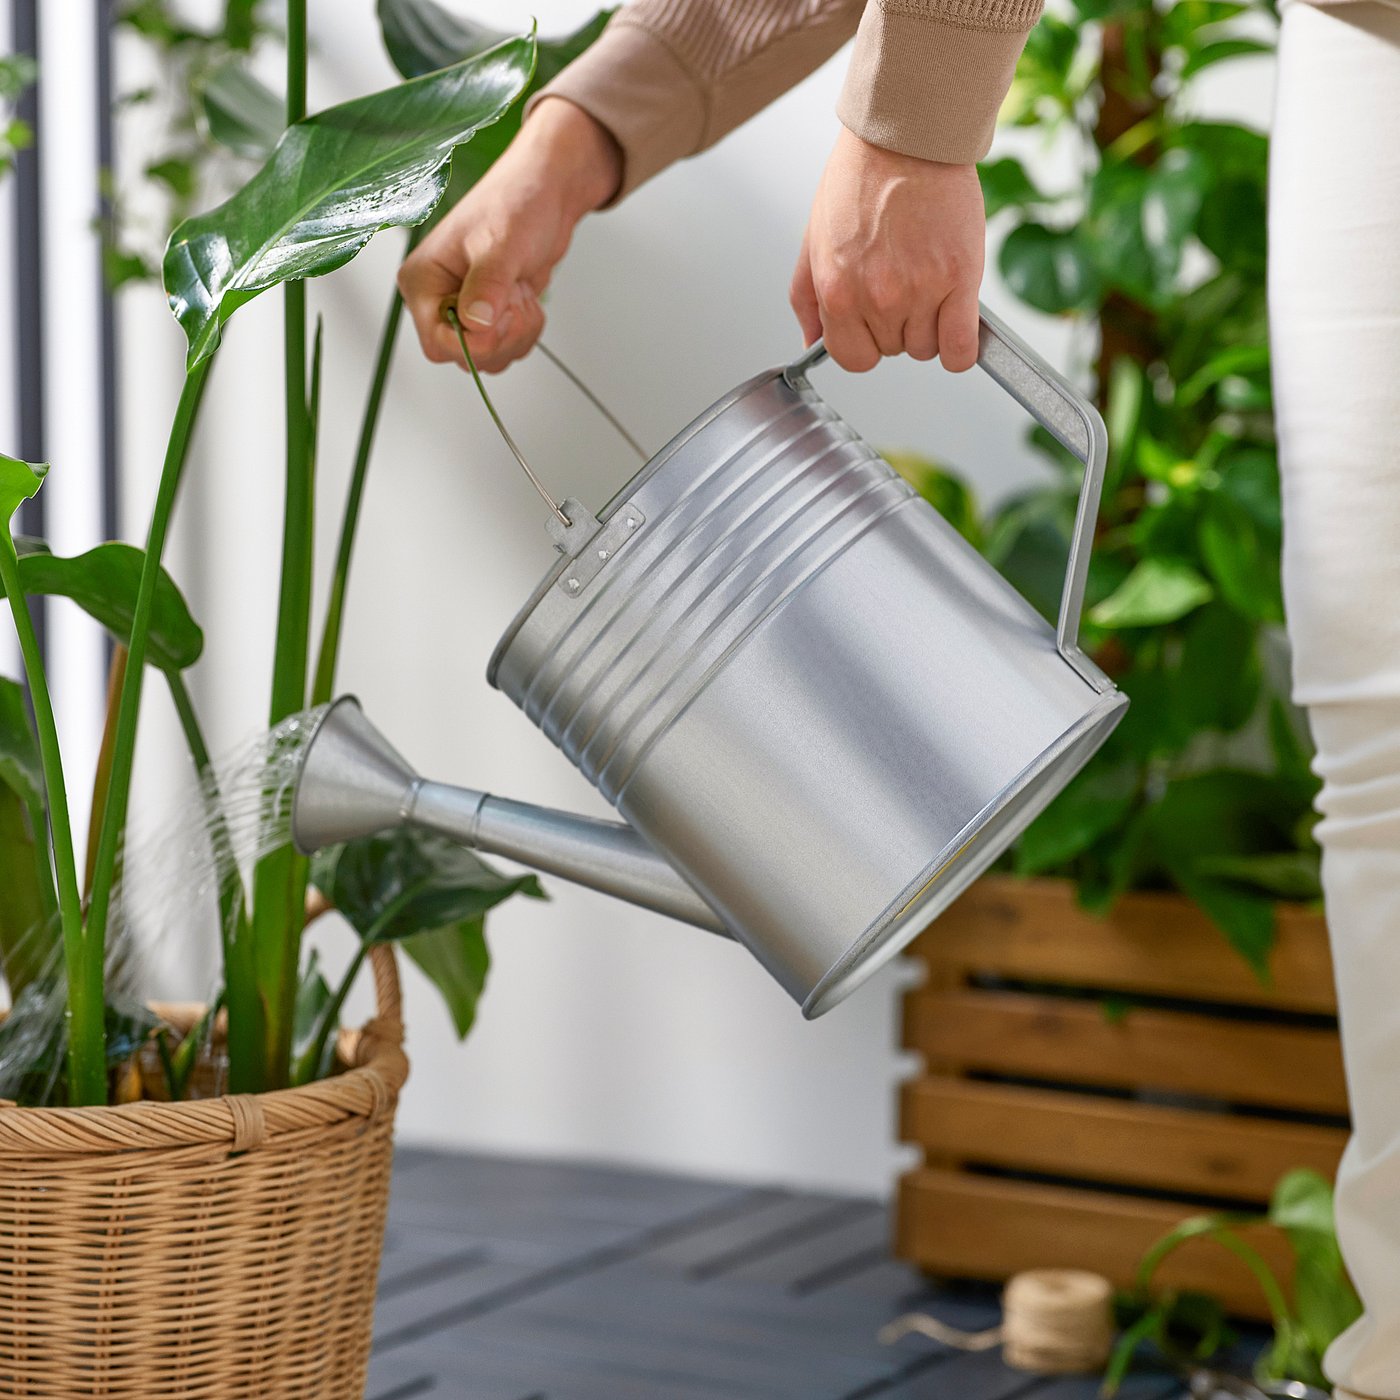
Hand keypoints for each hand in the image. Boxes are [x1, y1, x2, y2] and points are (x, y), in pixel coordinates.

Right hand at [399, 97, 622, 371]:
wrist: (546, 193)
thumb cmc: (517, 202)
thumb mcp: (501, 244)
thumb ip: (487, 286)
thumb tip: (476, 323)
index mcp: (422, 281)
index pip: (436, 343)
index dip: (473, 343)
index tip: (500, 317)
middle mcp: (437, 301)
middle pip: (465, 357)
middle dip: (501, 336)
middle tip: (514, 296)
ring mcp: (463, 311)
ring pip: (489, 357)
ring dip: (517, 333)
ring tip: (519, 290)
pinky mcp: (487, 317)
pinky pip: (506, 348)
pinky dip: (525, 331)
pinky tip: (525, 297)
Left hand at [790, 127, 984, 373]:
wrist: (908, 137)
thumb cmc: (861, 179)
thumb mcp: (813, 240)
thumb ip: (807, 299)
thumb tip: (811, 342)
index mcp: (838, 292)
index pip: (853, 359)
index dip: (864, 344)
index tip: (873, 326)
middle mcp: (877, 297)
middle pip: (893, 352)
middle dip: (897, 327)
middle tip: (901, 284)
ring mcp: (921, 290)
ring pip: (927, 349)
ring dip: (930, 327)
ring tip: (927, 283)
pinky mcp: (960, 277)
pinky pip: (961, 347)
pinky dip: (962, 348)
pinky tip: (957, 323)